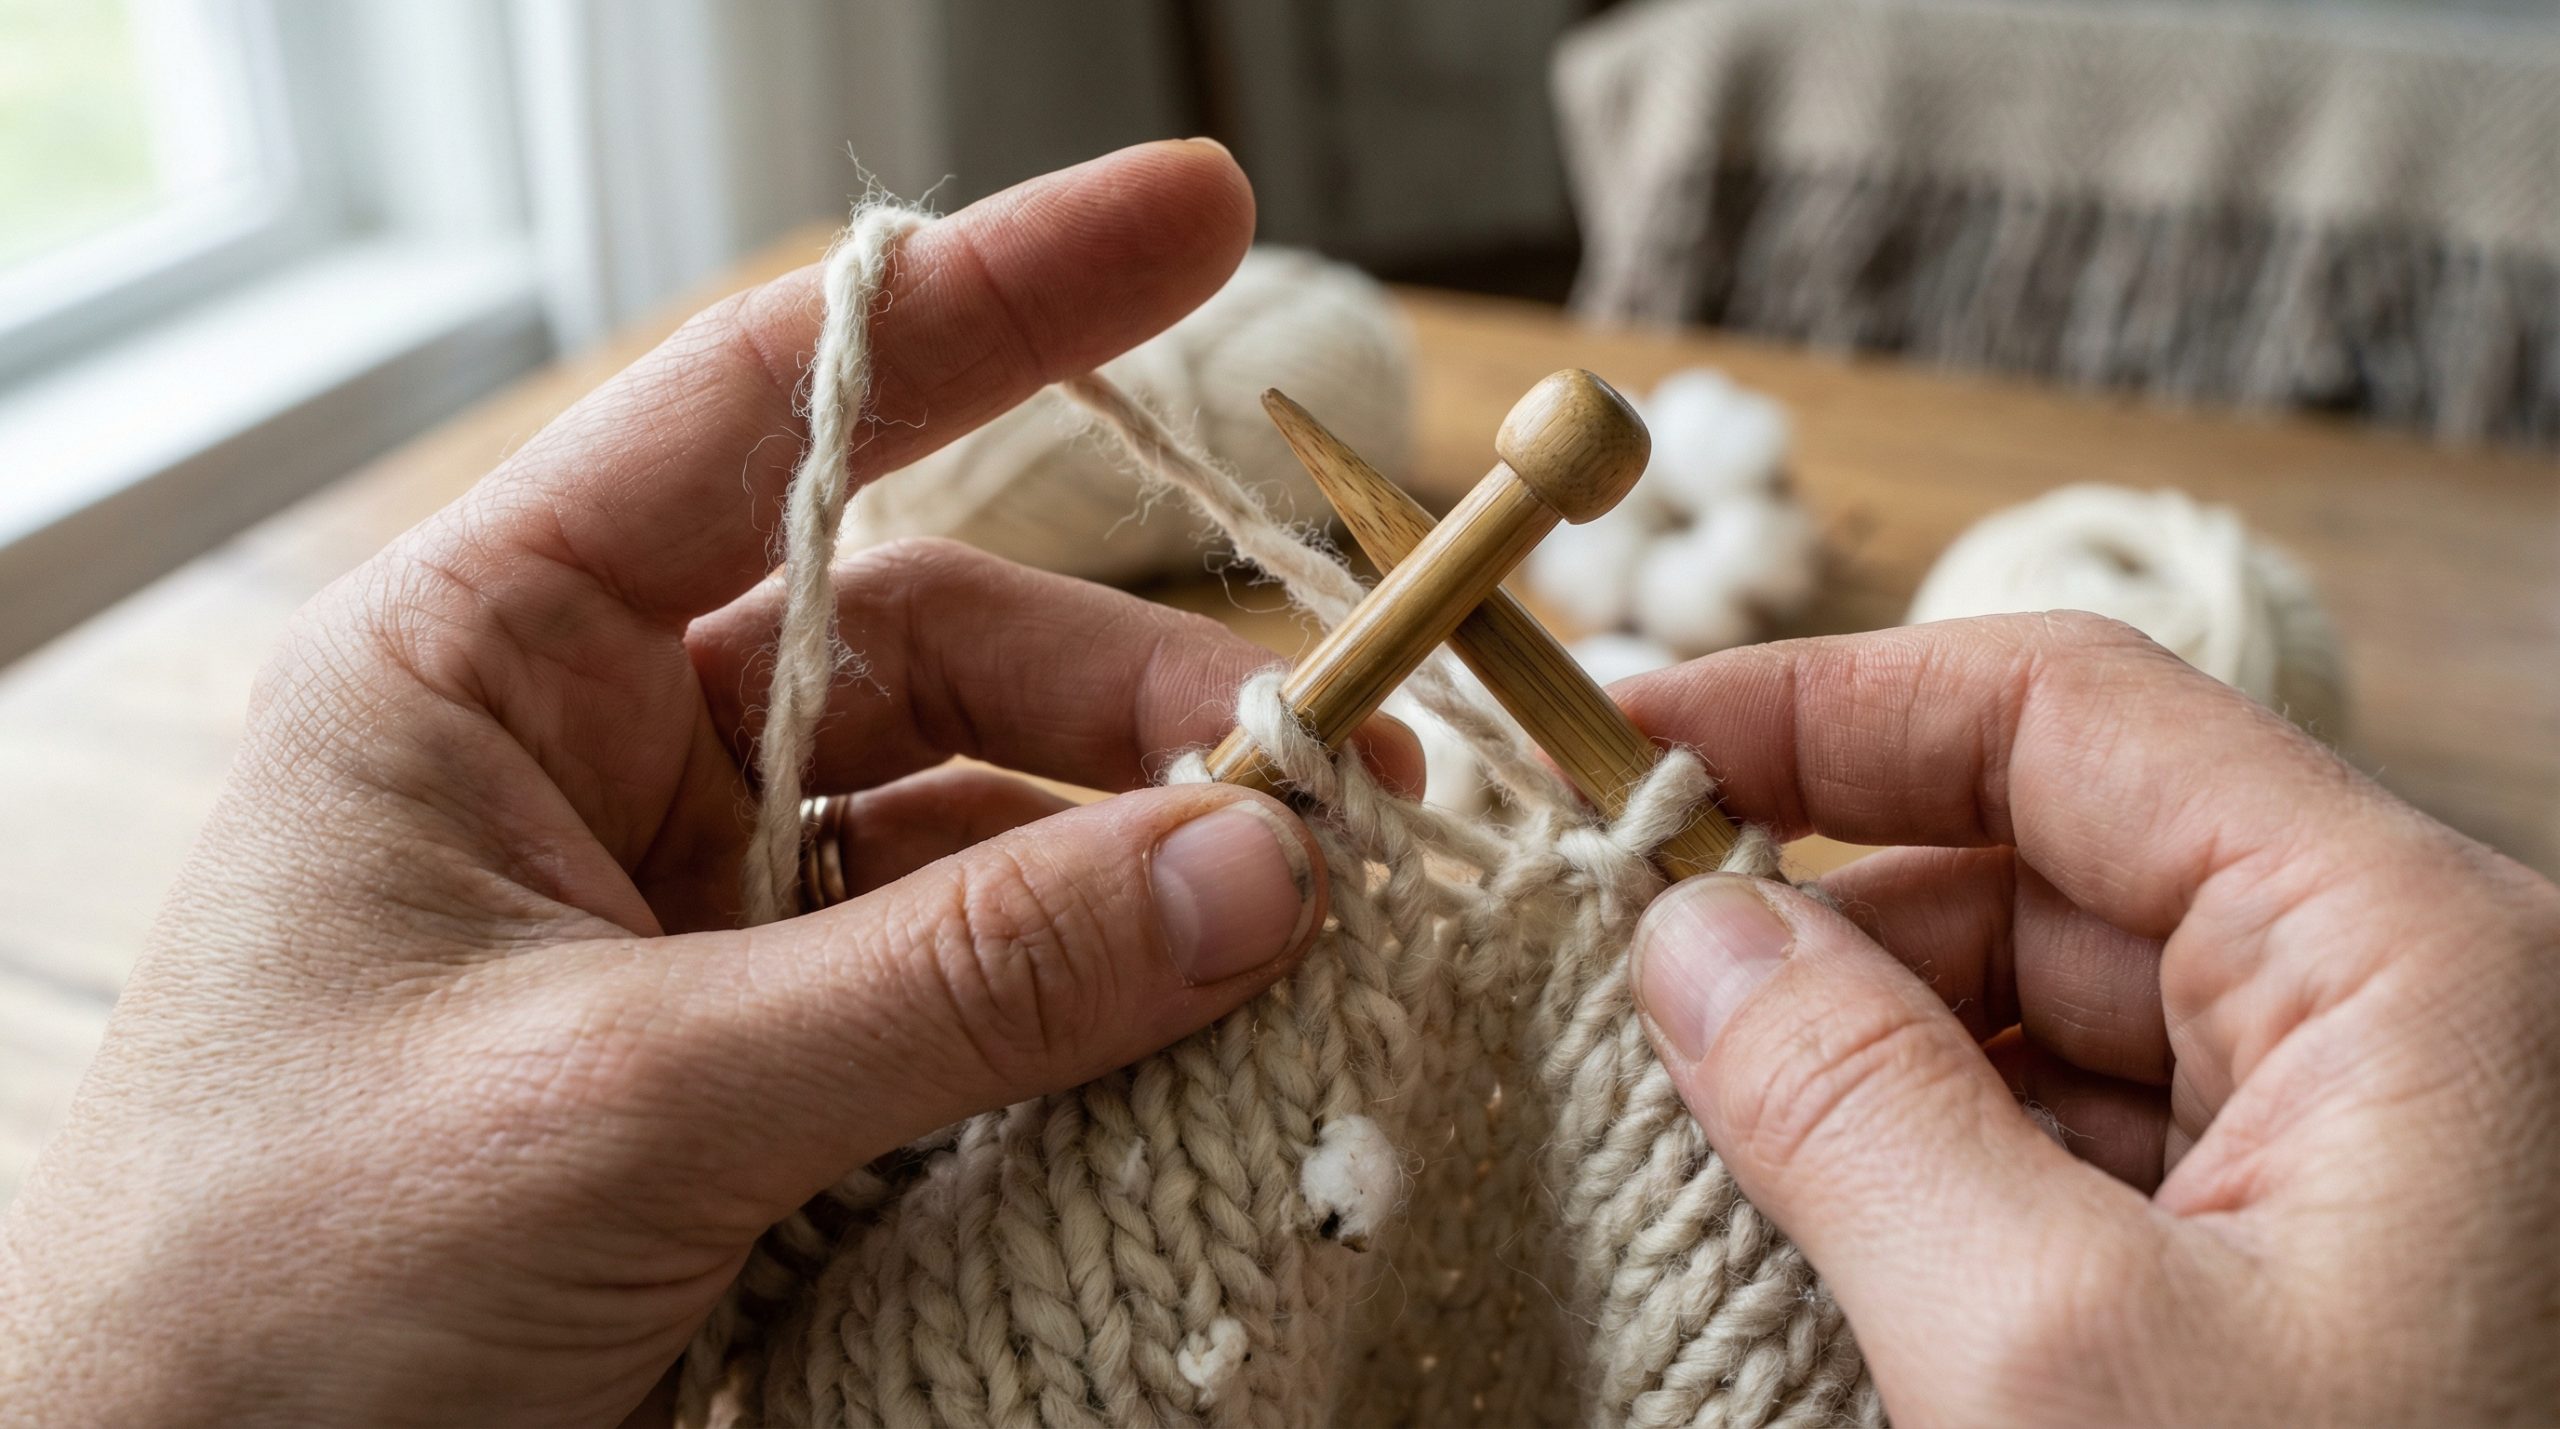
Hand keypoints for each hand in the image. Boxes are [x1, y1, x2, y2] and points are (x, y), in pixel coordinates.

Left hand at [0, 142, 1409, 1428]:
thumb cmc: (275, 1298)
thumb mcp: (619, 1104)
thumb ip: (952, 983)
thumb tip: (1258, 869)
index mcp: (488, 662)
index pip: (770, 411)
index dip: (996, 301)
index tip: (1199, 215)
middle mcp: (603, 759)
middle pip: (938, 644)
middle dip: (1142, 696)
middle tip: (1335, 783)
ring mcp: (693, 920)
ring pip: (981, 826)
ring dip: (1147, 866)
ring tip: (1304, 923)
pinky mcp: (763, 1068)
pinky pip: (975, 987)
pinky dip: (1100, 1004)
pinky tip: (1205, 1029)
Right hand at [1621, 613, 2559, 1425]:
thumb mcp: (2047, 1363)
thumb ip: (1847, 1108)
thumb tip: (1690, 929)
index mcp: (2407, 960)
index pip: (2065, 718)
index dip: (1824, 706)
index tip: (1631, 742)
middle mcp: (2409, 1016)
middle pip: (2055, 860)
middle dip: (1831, 906)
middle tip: (1627, 965)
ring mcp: (2374, 1144)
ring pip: (2065, 1009)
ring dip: (1874, 1047)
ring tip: (1707, 1118)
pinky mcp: (2326, 1260)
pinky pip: (2100, 1142)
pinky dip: (1948, 1161)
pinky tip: (1828, 1222)